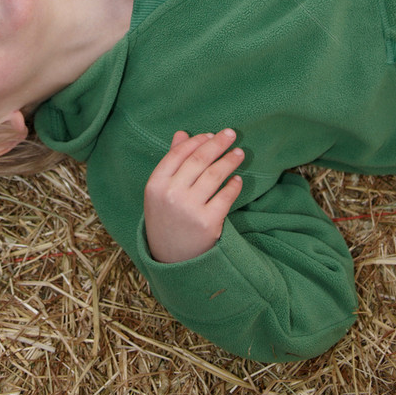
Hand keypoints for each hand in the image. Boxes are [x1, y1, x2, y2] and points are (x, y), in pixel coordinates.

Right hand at [144, 128, 243, 262]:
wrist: (170, 260)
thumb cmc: (165, 219)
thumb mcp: (160, 191)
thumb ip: (171, 162)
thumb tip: (182, 134)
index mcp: (156, 184)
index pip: (179, 153)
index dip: (198, 140)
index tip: (211, 134)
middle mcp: (171, 194)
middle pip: (199, 159)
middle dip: (218, 143)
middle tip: (232, 134)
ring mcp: (189, 209)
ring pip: (215, 175)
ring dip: (229, 160)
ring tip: (239, 153)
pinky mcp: (208, 223)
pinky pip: (225, 197)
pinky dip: (233, 185)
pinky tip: (237, 179)